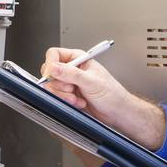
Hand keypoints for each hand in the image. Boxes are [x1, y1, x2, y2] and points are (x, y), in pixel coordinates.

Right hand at [41, 47, 165, 150]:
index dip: (51, 64)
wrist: (116, 111)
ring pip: (52, 86)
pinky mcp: (67, 95)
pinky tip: (78, 103)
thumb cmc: (112, 93)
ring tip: (77, 98)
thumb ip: (71, 73)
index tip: (52, 74)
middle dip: (59, 84)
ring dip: (63, 95)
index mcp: (78, 59)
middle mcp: (71, 69)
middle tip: (71, 88)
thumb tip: (53, 67)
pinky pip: (56, 97)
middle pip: (50, 72)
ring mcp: (69, 83)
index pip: (54, 54)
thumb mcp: (91, 81)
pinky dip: (66, 102)